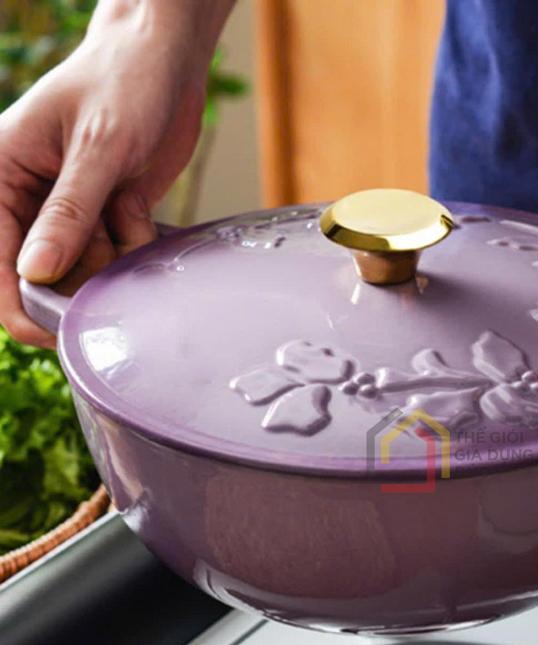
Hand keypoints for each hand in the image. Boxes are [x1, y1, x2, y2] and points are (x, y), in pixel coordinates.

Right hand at [0, 0, 232, 345]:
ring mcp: (73, 208)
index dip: (18, 303)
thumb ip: (68, 212)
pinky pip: (120, 253)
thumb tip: (35, 273)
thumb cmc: (123, 85)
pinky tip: (139, 208)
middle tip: (107, 241)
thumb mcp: (97, 148)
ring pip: (87, 267)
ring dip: (114, 254)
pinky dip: (135, 242)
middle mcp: (30, 196)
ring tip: (125, 210)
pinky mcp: (109, 213)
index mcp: (1, 173)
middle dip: (80, 270)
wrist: (166, 64)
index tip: (51, 333)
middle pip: (44, 271)